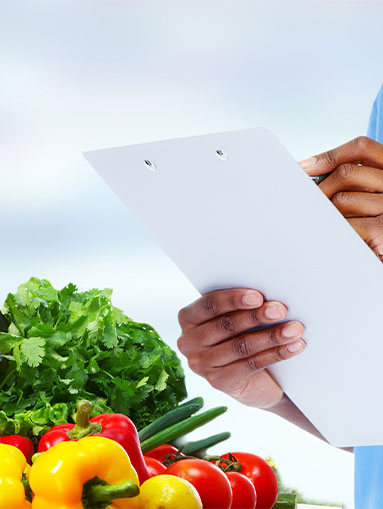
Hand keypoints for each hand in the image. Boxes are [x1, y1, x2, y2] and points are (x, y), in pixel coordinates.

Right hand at [177, 289, 304, 407]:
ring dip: (271, 336)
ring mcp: (201, 364)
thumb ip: (241, 308)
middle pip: (226, 325)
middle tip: (280, 310)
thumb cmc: (242, 336)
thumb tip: (268, 298)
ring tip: (294, 329)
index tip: (258, 296)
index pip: (209, 305)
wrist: (252, 378)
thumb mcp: (236, 319)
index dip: (233, 299)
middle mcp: (188, 342)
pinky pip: (250, 364)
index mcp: (189, 318)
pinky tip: (294, 346)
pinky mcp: (218, 382)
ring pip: (241, 346)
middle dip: (256, 316)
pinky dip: (276, 354)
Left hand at [300, 136, 382, 259]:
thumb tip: (309, 175)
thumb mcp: (369, 197)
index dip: (331, 155)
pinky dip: (332, 230)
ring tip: (325, 225)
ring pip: (341, 199)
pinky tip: (333, 237)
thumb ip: (351, 182)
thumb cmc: (373, 228)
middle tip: (304, 202)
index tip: (304, 167)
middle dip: (321, 188)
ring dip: (327, 213)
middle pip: (346, 173)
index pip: (362, 148)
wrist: (381, 264)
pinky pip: (344, 224)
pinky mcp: (382, 230)